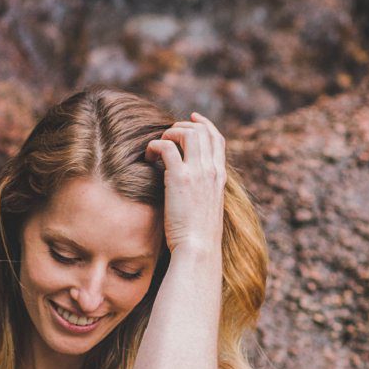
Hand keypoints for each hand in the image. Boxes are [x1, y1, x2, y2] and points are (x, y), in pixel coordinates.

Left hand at [149, 112, 226, 260]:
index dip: (204, 124)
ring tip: (158, 146)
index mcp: (219, 176)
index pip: (217, 138)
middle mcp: (211, 170)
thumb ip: (202, 191)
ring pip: (187, 133)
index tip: (191, 118)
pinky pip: (166, 147)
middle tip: (167, 135)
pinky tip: (148, 156)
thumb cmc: (199, 237)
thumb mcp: (207, 208)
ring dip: (169, 133)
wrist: (198, 249)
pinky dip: (155, 146)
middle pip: (201, 130)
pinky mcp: (180, 178)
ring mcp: (198, 172)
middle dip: (182, 126)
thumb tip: (187, 182)